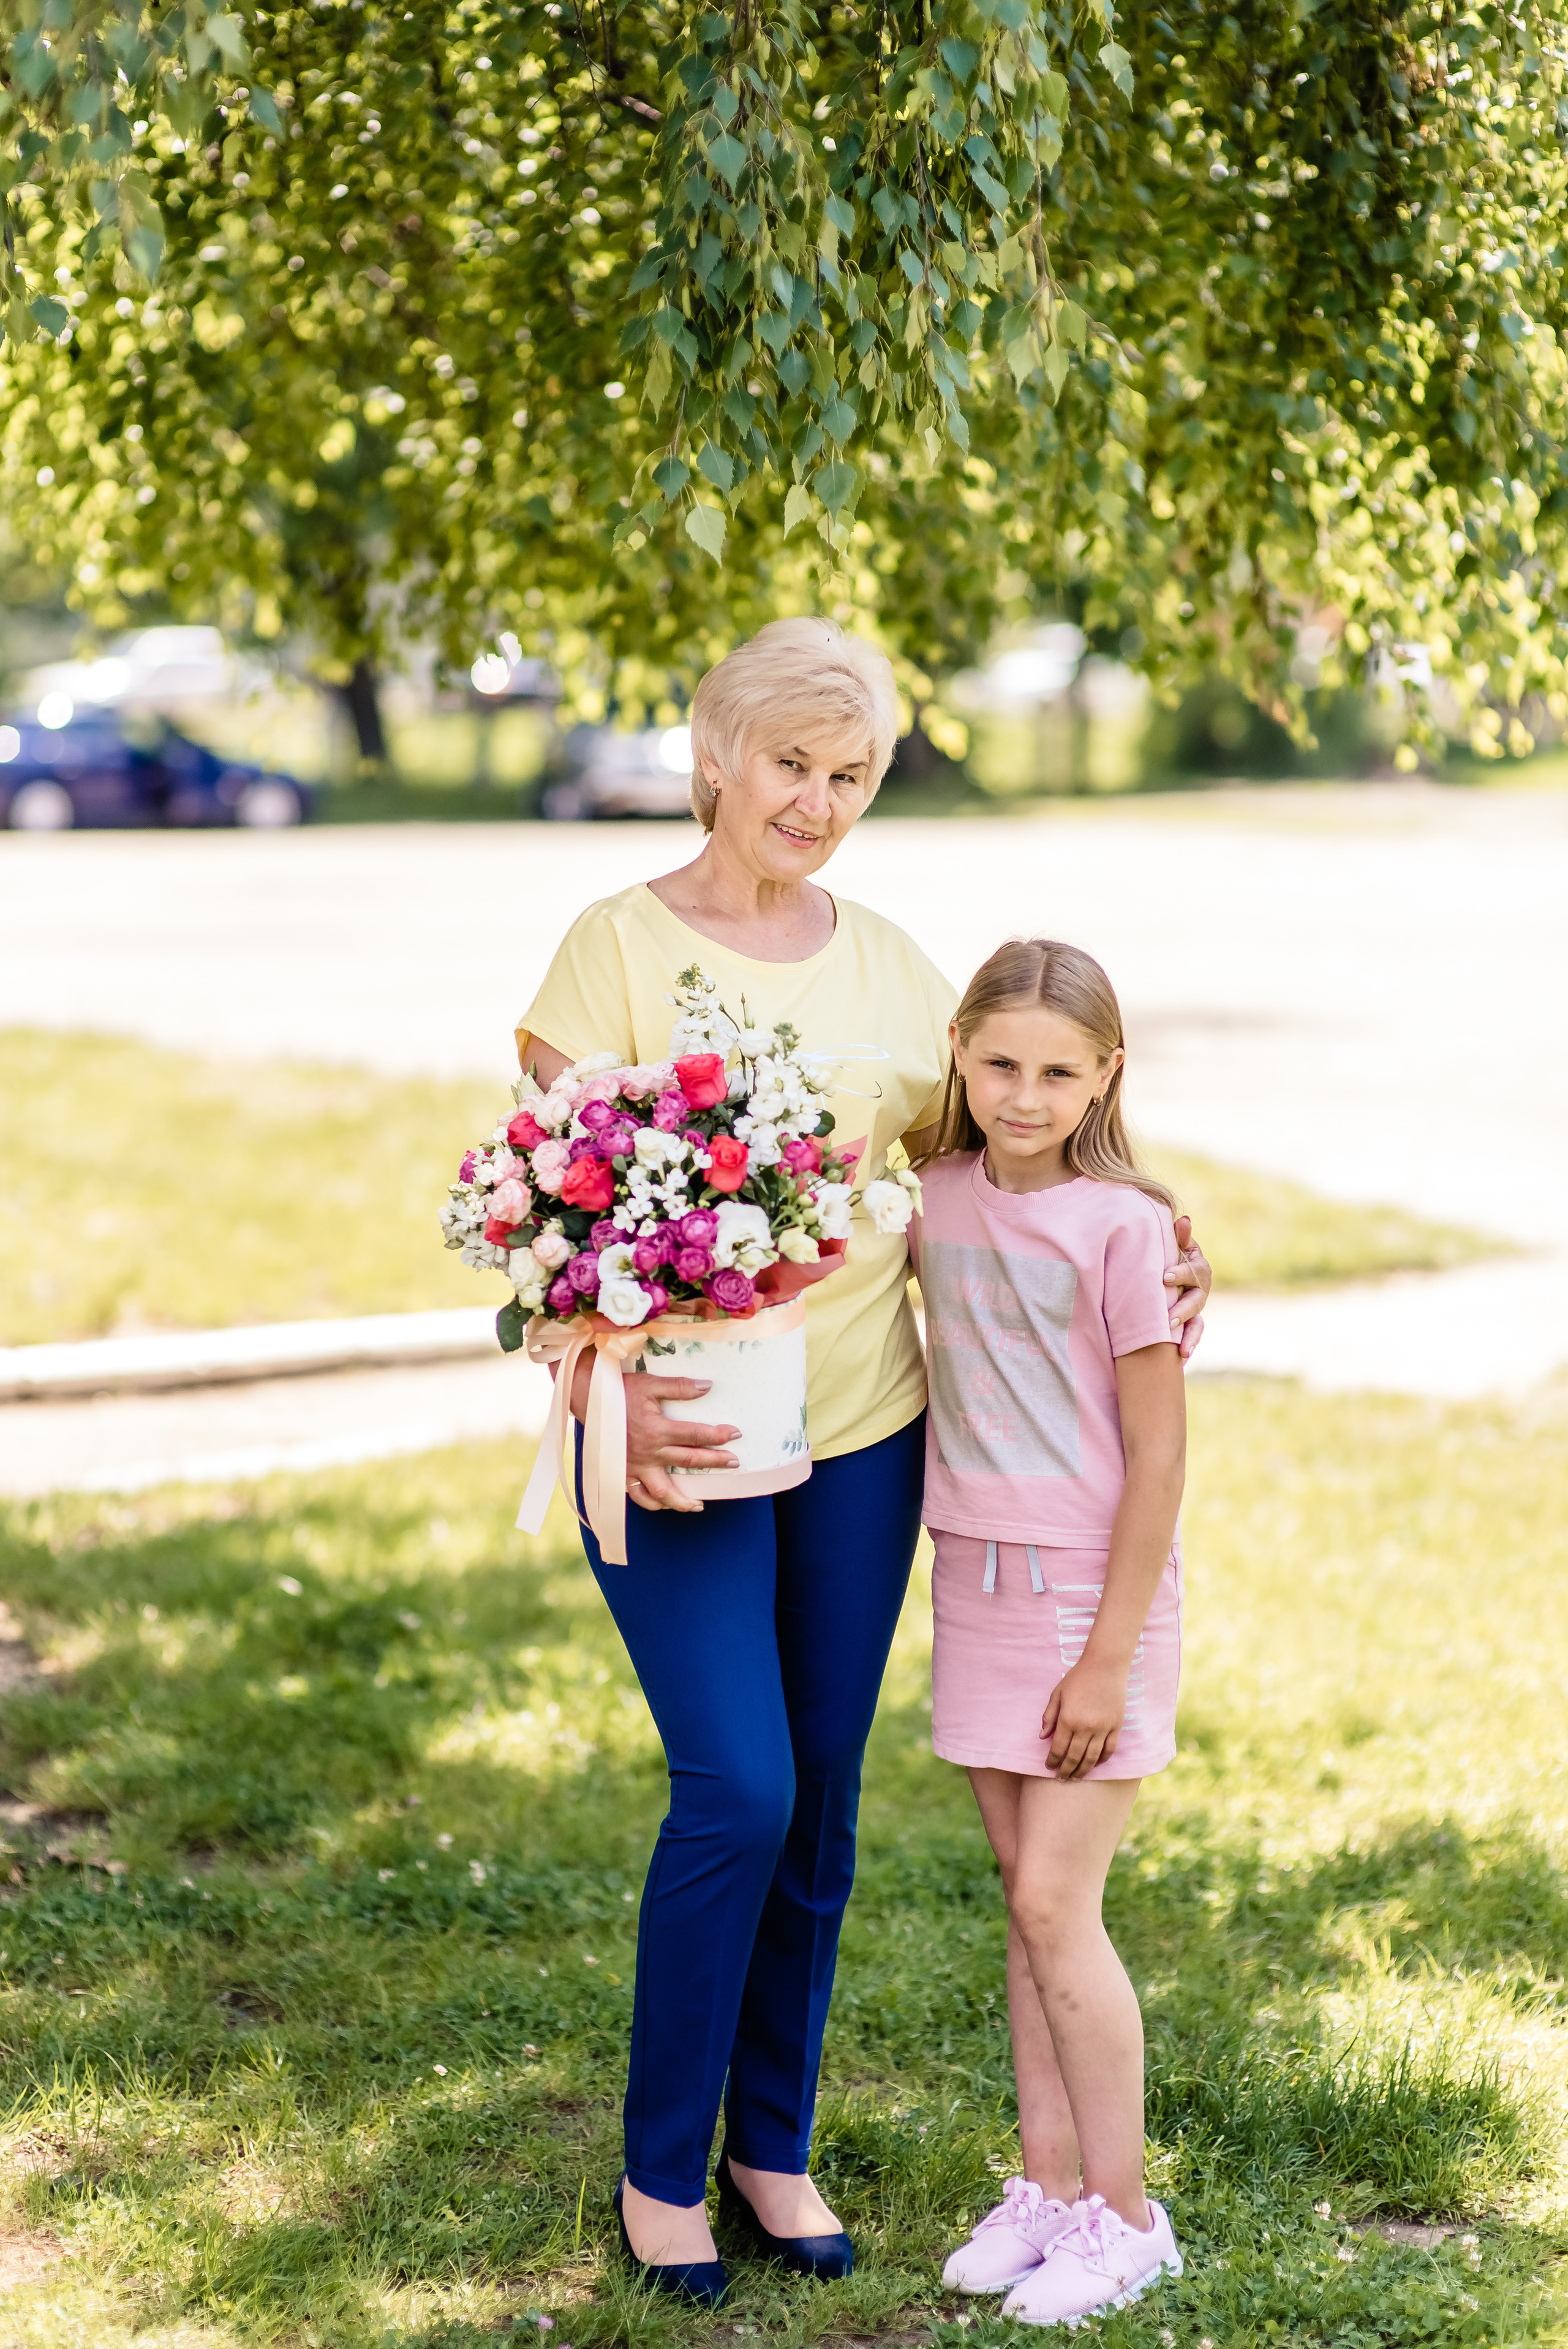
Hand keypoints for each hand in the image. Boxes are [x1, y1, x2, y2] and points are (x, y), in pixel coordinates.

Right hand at [570, 1353, 737, 1514]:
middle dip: (715, 1462)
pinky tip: (664, 1504)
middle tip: (734, 1464)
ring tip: (698, 1504)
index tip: (734, 1434)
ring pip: (663, 1491)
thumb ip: (679, 1387)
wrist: (588, 1400)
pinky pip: (638, 1496)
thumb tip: (707, 1386)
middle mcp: (649, 1452)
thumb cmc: (619, 1392)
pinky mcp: (623, 1473)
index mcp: (658, 1430)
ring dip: (683, 1500)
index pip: (696, 1435)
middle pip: (689, 1461)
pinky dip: (652, 1504)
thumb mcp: (650, 1384)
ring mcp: (636, 1467)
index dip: (718, 1435)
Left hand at [1040, 1656, 1127, 1779]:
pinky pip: (1109, 1750)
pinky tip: (1095, 1764)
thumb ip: (1049, 1716)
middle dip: (1066, 1771)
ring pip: (1092, 1758)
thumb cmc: (1078, 1677)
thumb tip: (1043, 1737)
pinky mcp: (1116, 1726)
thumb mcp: (1057, 1694)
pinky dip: (1102, 1760)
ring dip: (1083, 1770)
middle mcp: (1085, 1728)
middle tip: (1061, 1778)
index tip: (1049, 1767)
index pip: (1058, 1749)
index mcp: (1068, 1720)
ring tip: (1076, 1777)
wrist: (1105, 1665)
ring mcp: (1103, 1729)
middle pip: (1074, 1758)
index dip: (1052, 1761)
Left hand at [1165, 1213, 1210, 1360]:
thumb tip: (1183, 1220)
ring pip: (1197, 1321)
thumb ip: (1179, 1236)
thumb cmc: (1166, 1254)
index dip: (1182, 1273)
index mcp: (1197, 1266)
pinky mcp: (1189, 1322)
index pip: (1195, 1270)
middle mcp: (1200, 1288)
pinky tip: (1182, 1358)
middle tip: (1169, 1318)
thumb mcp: (1172, 1244)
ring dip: (1190, 1334)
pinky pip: (1193, 1335)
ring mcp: (1196, 1307)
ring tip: (1180, 1347)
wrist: (1163, 1272)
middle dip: (1184, 1308)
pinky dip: (1189, 1344)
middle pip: (1198, 1299)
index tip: (1164, 1278)